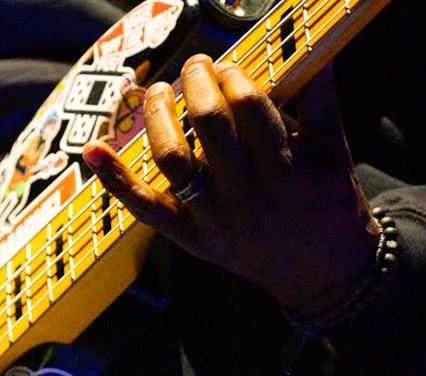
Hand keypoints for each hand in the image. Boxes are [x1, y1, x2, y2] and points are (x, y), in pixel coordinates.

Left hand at [83, 56, 379, 316]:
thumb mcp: (334, 152)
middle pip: (209, 123)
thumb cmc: (332, 206)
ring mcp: (216, 222)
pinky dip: (115, 180)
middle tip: (197, 66)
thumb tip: (320, 48)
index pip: (249, 104)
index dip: (234, 75)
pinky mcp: (194, 242)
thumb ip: (321, 99)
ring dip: (159, 116)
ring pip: (173, 159)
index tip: (230, 68)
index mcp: (287, 169)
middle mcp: (248, 197)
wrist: (326, 276)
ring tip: (158, 92)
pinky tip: (91, 151)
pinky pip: (147, 209)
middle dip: (197, 82)